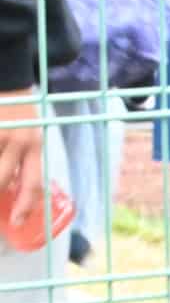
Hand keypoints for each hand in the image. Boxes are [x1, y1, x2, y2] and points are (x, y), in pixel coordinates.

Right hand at [0, 89, 46, 232]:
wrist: (7, 80)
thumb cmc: (19, 113)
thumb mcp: (30, 136)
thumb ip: (24, 160)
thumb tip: (16, 190)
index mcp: (34, 146)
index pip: (32, 184)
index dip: (24, 207)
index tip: (16, 222)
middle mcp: (17, 142)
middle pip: (2, 181)